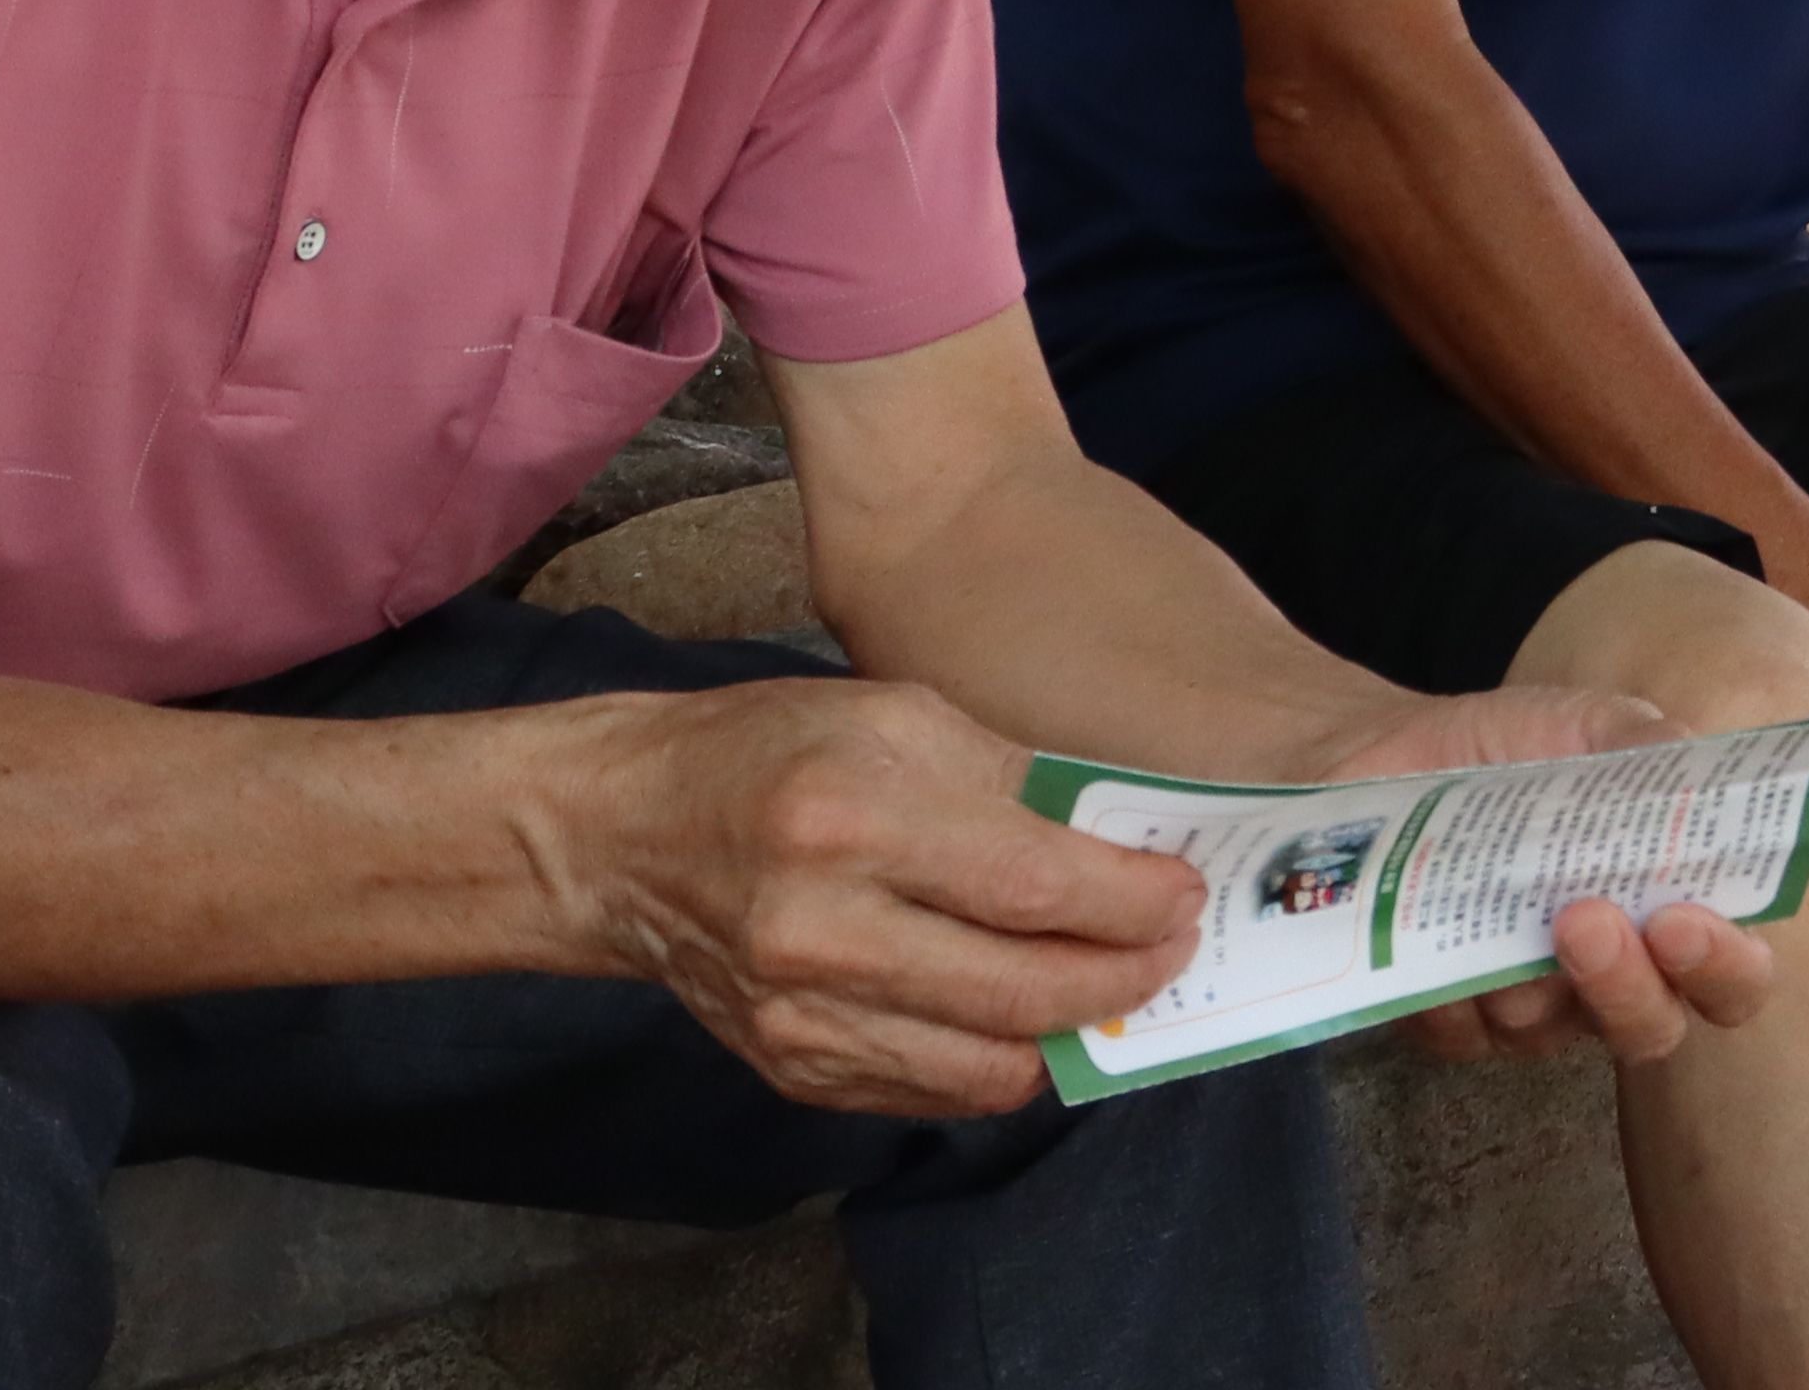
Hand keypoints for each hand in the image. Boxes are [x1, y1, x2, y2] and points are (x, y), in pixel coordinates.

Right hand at [563, 679, 1212, 1120]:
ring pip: (989, 1066)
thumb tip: (1125, 839)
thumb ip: (1014, 780)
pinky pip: (934, 1093)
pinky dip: (998, 1059)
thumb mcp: (896, 715)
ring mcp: (801, 1017)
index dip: (1132, 902)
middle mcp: (821, 931)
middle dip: (1124, 975)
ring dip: (1070, 1029)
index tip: (1185, 894)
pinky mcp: (792, 1070)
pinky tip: (1022, 1011)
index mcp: (851, 818)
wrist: (623, 836)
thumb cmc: (767, 753)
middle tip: (1170, 945)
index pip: (1034, 887)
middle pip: (1022, 992)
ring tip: (1106, 979)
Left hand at [1316, 682, 1785, 1067]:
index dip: (1725, 966)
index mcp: (1665, 911)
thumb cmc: (1513, 749)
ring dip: (1526, 972)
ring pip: (1545, 1029)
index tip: (1684, 919)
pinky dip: (1450, 978)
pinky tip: (1434, 923)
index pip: (1730, 977)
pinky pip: (1460, 1031)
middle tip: (1585, 918)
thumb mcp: (1588, 726)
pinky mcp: (1450, 1024)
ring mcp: (1529, 1010)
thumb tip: (1698, 769)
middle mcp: (1610, 977)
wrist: (1390, 757)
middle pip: (1651, 1029)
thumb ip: (1649, 749)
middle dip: (1627, 986)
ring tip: (1492, 892)